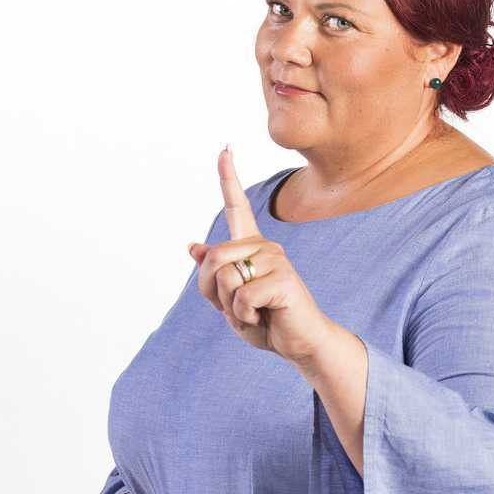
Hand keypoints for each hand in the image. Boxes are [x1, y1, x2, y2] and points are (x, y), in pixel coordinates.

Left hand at [185, 146, 333, 364]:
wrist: (300, 344)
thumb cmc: (266, 321)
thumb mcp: (230, 301)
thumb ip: (213, 275)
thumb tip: (193, 247)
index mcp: (251, 247)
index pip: (237, 206)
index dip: (228, 177)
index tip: (225, 149)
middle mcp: (265, 246)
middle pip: (214, 258)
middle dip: (215, 292)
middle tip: (240, 308)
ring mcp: (276, 259)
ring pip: (226, 278)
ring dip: (231, 307)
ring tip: (255, 312)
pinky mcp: (283, 278)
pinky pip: (242, 298)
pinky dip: (245, 317)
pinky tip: (266, 316)